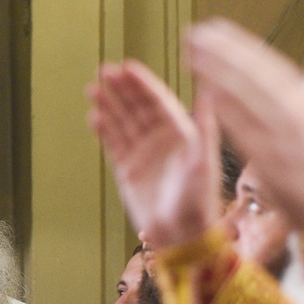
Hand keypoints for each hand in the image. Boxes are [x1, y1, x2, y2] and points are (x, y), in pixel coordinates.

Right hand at [88, 60, 220, 249]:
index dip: (142, 83)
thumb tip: (212, 92)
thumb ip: (205, 124)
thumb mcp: (204, 159)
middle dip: (121, 88)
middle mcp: (162, 140)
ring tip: (92, 89)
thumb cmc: (198, 200)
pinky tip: (94, 116)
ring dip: (109, 105)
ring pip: (123, 122)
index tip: (127, 67)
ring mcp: (144, 154)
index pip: (158, 101)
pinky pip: (113, 144)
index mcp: (182, 133)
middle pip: (138, 107)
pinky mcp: (128, 170)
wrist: (181, 235)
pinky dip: (104, 130)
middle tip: (104, 70)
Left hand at [187, 19, 303, 229]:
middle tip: (194, 33)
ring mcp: (281, 139)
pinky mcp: (269, 164)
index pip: (269, 65)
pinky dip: (224, 112)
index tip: (218, 29)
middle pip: (250, 76)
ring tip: (190, 55)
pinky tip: (203, 94)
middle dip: (220, 52)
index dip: (240, 45)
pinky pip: (243, 132)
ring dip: (214, 75)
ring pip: (242, 100)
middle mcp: (295, 116)